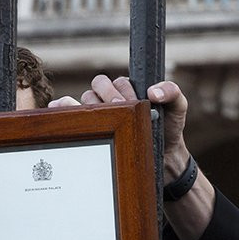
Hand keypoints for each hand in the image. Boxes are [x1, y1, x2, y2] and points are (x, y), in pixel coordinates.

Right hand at [49, 75, 190, 183]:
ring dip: (92, 109)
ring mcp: (98, 113)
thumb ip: (172, 92)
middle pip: (96, 89)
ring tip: (107, 121)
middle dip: (107, 98)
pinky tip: (60, 109)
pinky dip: (61, 107)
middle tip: (120, 111)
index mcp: (127, 89)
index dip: (122, 91)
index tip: (134, 102)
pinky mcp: (90, 128)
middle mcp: (109, 98)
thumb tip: (152, 91)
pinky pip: (68, 110)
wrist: (162, 157)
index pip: (115, 82)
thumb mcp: (178, 108)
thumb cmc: (168, 129)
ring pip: (84, 101)